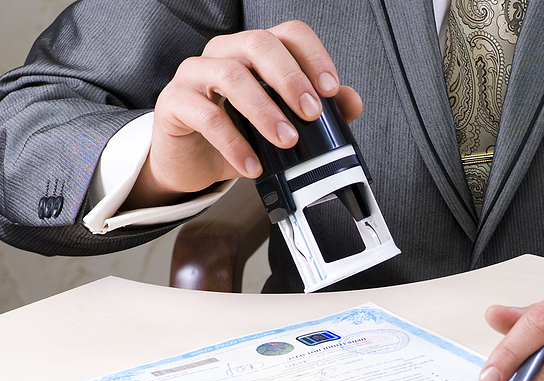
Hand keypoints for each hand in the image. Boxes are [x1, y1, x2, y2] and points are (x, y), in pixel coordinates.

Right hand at [125, 21, 363, 209]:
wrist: (195, 164)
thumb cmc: (240, 135)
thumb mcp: (284, 124)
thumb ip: (318, 111)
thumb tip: (352, 102)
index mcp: (254, 51)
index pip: (288, 34)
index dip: (313, 56)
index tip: (330, 89)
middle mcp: (224, 53)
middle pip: (259, 44)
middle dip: (291, 79)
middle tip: (311, 114)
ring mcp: (195, 73)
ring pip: (231, 75)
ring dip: (265, 110)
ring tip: (286, 141)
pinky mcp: (174, 102)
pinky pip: (205, 115)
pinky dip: (234, 143)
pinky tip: (252, 165)